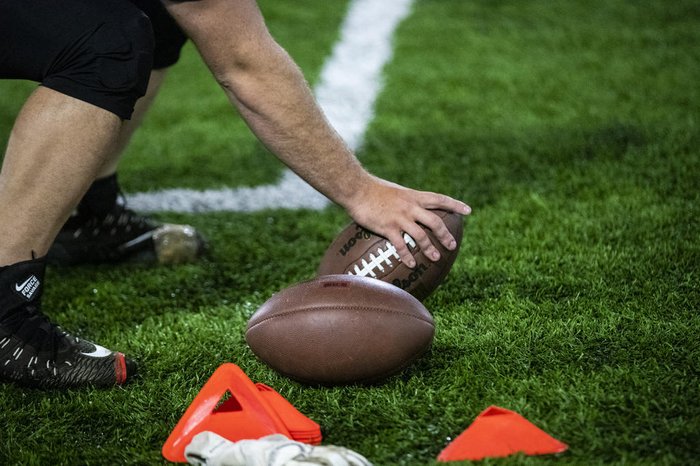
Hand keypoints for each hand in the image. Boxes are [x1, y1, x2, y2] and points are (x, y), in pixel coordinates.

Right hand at [345, 176, 470, 267]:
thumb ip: (405, 199)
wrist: (356, 188)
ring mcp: (399, 218)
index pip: (439, 199)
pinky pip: (401, 244)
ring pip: (421, 235)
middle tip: (452, 245)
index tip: (468, 211)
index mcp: (413, 196)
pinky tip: (412, 263)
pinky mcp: (387, 227)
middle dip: (445, 234)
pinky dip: (407, 255)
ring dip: (430, 248)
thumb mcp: (395, 191)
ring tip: (436, 258)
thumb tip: (411, 207)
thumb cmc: (372, 189)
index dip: (455, 205)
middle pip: (435, 221)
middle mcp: (410, 207)